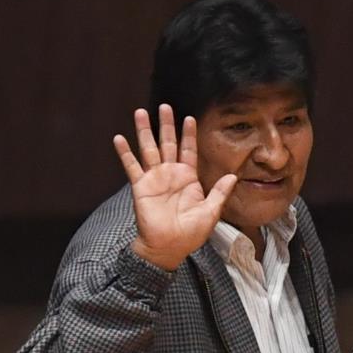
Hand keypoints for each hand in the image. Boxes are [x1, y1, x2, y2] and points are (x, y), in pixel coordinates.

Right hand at [113, 105, 236, 269]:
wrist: (169, 247)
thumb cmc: (190, 233)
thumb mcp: (211, 212)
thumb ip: (220, 192)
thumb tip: (233, 176)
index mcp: (188, 178)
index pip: (189, 150)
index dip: (189, 135)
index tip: (190, 118)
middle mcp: (171, 174)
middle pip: (168, 143)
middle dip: (167, 125)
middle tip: (165, 105)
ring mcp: (155, 178)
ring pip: (149, 149)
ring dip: (145, 131)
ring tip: (141, 112)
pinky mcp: (140, 186)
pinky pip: (132, 166)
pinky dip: (125, 153)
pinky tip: (119, 138)